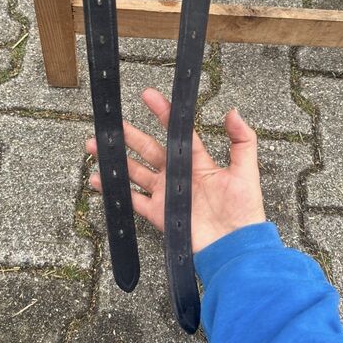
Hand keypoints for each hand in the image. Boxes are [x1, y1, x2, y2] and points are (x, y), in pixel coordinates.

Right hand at [86, 87, 265, 253]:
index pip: (177, 132)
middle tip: (113, 123)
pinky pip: (132, 200)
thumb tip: (234, 112)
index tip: (148, 96)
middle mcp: (178, 175)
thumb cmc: (243, 211)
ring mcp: (166, 194)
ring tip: (96, 146)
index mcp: (197, 162)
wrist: (234, 246)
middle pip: (149, 149)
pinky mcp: (158, 214)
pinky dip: (114, 191)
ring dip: (116, 159)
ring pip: (136, 171)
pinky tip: (99, 179)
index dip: (163, 113)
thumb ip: (242, 140)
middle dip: (130, 135)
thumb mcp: (246, 171)